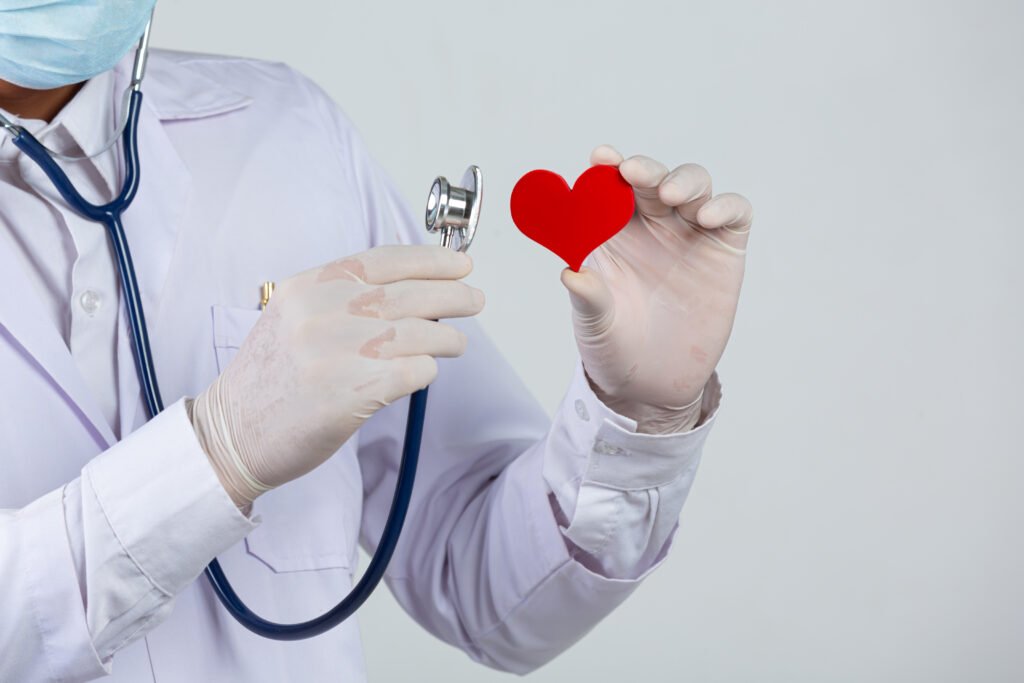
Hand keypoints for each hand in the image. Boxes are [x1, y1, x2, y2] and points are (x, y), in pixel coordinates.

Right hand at [189, 245, 484, 507]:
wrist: (233, 433)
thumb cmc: (269, 380)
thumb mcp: (293, 319)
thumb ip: (341, 299)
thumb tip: (410, 289)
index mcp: (308, 287)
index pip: (382, 260)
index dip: (429, 259)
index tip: (459, 264)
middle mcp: (322, 312)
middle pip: (408, 293)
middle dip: (452, 294)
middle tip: (474, 299)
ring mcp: (337, 352)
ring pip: (419, 332)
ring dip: (447, 337)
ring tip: (456, 342)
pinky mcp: (352, 391)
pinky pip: (413, 371)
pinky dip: (427, 370)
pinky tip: (426, 371)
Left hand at [562, 146, 751, 433]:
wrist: (651, 385)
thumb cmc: (613, 346)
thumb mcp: (595, 324)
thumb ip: (587, 298)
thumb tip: (571, 274)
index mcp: (611, 231)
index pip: (609, 187)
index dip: (606, 167)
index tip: (600, 157)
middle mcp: (651, 225)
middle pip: (652, 179)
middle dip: (644, 169)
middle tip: (631, 172)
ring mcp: (689, 233)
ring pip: (693, 185)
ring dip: (682, 180)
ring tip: (670, 194)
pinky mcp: (724, 250)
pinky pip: (734, 214)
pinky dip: (725, 205)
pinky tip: (707, 216)